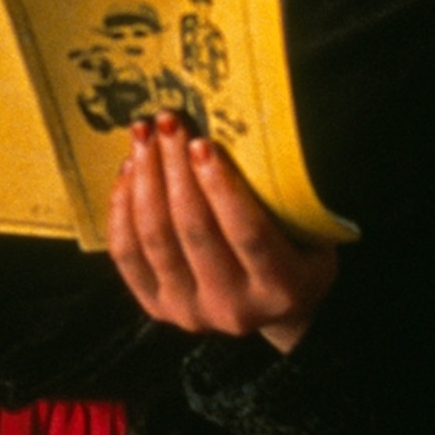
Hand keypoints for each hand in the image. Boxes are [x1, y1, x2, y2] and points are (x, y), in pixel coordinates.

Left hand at [108, 115, 336, 352]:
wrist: (276, 310)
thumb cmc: (298, 252)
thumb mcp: (312, 232)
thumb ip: (286, 198)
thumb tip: (247, 128)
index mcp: (280, 288)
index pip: (246, 233)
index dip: (220, 187)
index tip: (201, 143)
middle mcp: (233, 307)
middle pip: (192, 230)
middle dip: (174, 168)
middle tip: (167, 123)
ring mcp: (190, 311)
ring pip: (155, 238)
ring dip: (144, 180)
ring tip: (143, 136)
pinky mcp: (157, 307)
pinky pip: (127, 254)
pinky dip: (123, 208)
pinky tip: (128, 171)